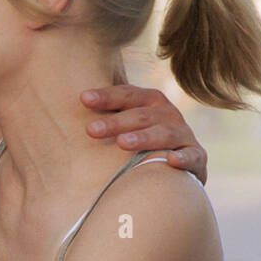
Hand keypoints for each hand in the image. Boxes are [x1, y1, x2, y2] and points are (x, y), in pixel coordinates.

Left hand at [81, 85, 207, 183]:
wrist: (178, 165)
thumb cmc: (140, 140)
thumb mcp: (125, 124)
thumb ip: (105, 114)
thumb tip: (63, 103)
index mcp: (150, 102)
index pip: (128, 95)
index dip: (107, 96)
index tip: (83, 99)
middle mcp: (168, 115)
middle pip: (141, 115)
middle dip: (115, 122)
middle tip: (90, 130)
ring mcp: (183, 135)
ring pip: (165, 134)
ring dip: (144, 138)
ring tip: (122, 143)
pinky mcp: (197, 158)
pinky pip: (192, 156)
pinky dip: (183, 158)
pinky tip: (170, 160)